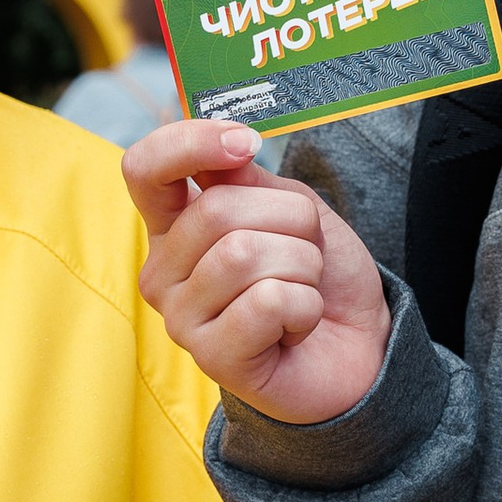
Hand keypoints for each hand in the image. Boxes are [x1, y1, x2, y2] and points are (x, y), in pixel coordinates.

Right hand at [125, 122, 391, 424]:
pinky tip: (297, 328)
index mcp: (174, 228)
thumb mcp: (292, 209)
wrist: (357, 348)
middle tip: (304, 255)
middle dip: (289, 222)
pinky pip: (268, 301)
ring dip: (302, 266)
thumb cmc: (318, 277)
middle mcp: (164, 273)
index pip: (144, 168)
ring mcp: (181, 319)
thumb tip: (227, 154)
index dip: (191, 143)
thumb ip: (251, 181)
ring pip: (246, 254)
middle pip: (217, 210)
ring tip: (301, 292)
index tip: (245, 144)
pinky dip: (304, 306)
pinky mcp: (212, 358)